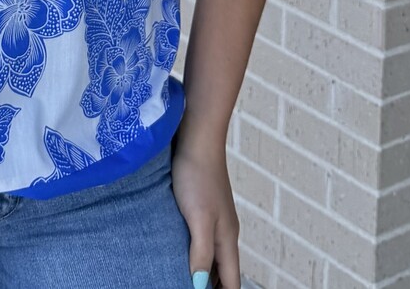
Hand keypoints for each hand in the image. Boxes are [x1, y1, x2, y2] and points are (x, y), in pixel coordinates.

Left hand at [171, 133, 241, 288]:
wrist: (195, 137)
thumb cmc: (198, 176)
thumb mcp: (200, 218)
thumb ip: (202, 252)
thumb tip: (199, 286)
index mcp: (227, 238)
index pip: (232, 281)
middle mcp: (223, 231)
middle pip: (222, 270)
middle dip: (212, 286)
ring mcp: (212, 217)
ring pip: (211, 253)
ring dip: (203, 269)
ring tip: (182, 278)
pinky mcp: (199, 205)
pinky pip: (199, 236)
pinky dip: (193, 250)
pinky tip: (177, 249)